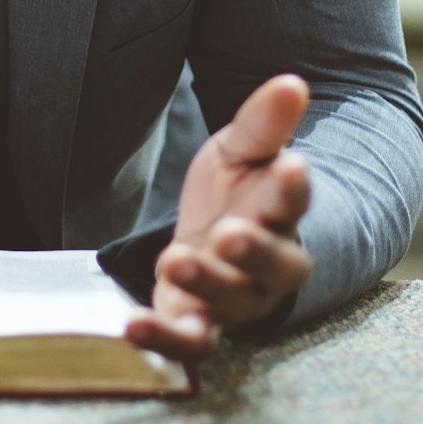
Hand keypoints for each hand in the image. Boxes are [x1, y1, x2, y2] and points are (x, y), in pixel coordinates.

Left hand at [125, 74, 312, 359]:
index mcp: (281, 216)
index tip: (292, 165)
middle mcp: (266, 267)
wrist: (217, 244)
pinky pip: (187, 341)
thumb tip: (293, 82)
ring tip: (173, 259)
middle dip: (254, 250)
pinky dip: (161, 339)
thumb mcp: (242, 151)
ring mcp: (232, 300)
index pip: (294, 202)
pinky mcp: (196, 323)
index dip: (293, 188)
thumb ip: (264, 124)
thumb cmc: (238, 193)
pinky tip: (128, 324)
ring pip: (228, 303)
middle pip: (273, 265)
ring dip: (205, 285)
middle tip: (229, 232)